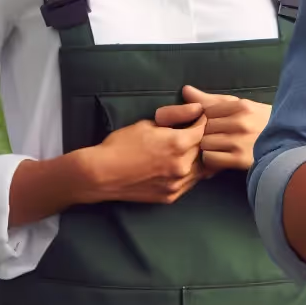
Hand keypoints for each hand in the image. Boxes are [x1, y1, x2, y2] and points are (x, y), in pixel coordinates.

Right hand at [82, 101, 207, 203]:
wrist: (101, 174)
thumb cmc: (121, 144)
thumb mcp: (148, 123)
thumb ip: (177, 115)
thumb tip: (198, 108)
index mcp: (178, 144)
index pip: (203, 130)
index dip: (201, 122)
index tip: (197, 118)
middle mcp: (182, 166)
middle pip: (204, 149)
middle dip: (200, 139)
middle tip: (192, 133)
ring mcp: (177, 184)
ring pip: (200, 169)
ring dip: (196, 158)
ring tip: (186, 150)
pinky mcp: (171, 196)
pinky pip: (189, 183)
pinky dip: (188, 173)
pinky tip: (179, 166)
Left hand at [184, 84, 270, 173]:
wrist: (287, 145)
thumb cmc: (259, 123)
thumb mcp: (239, 106)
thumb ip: (211, 100)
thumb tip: (185, 90)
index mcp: (241, 106)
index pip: (206, 110)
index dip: (204, 119)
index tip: (210, 125)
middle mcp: (240, 122)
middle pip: (203, 127)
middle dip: (204, 133)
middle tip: (213, 138)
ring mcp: (240, 141)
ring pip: (204, 143)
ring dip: (207, 148)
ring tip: (216, 148)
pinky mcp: (240, 160)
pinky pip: (210, 159)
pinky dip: (211, 160)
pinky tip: (219, 158)